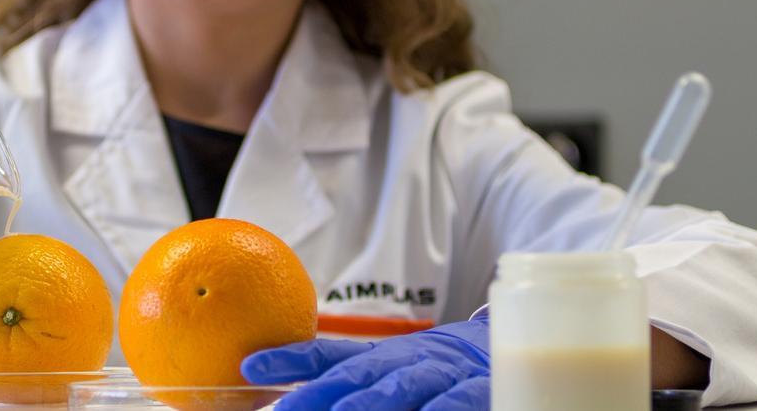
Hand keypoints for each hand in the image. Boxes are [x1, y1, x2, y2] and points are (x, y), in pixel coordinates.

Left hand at [241, 316, 489, 410]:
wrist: (507, 350)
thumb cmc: (430, 367)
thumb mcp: (383, 366)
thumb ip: (332, 370)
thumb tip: (264, 378)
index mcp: (380, 355)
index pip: (328, 354)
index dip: (289, 359)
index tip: (249, 366)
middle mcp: (407, 361)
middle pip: (358, 375)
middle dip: (319, 394)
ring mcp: (442, 376)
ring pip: (401, 389)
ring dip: (368, 403)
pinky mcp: (478, 392)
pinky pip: (453, 404)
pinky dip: (436, 410)